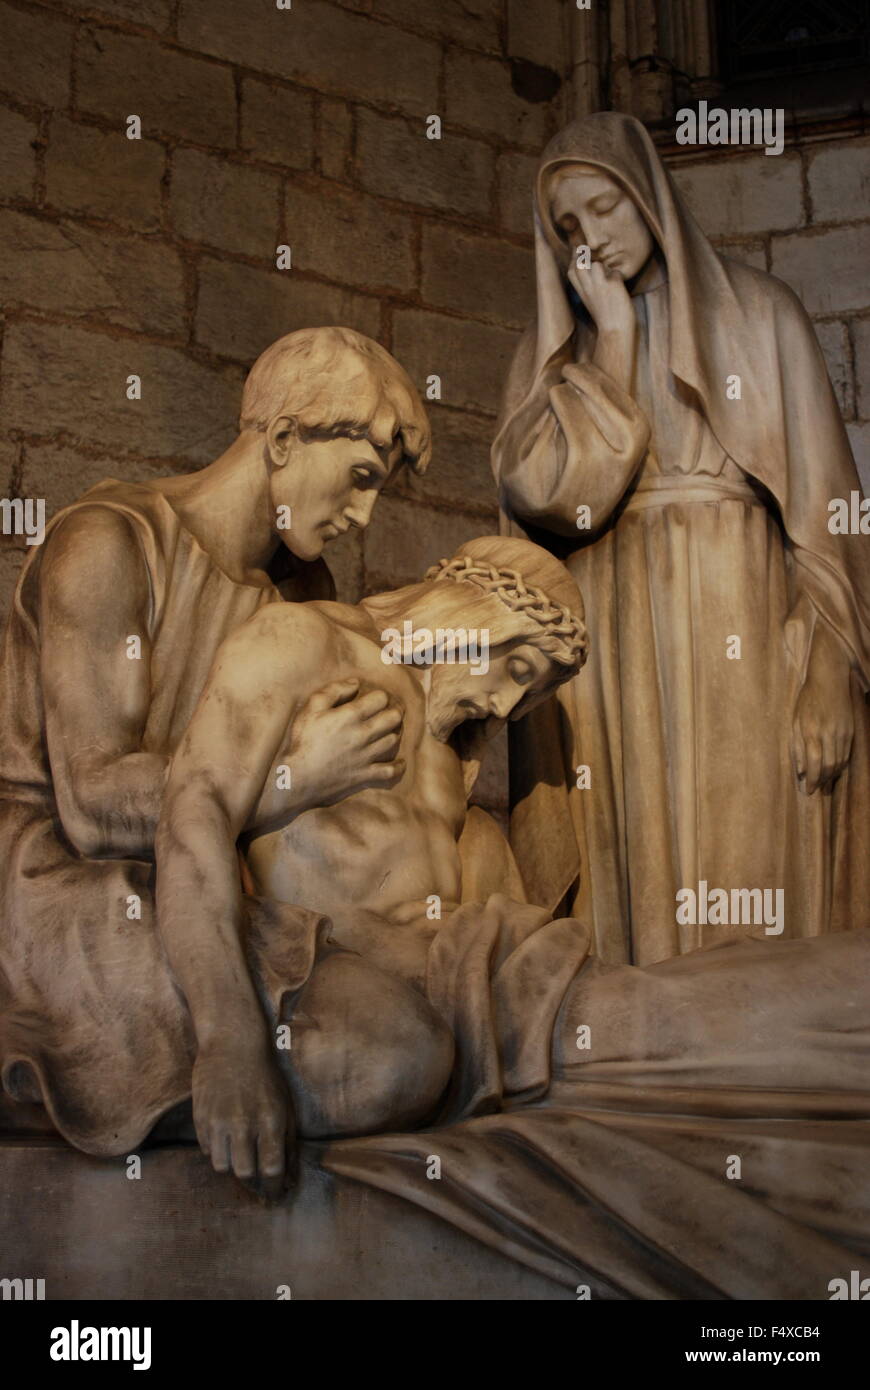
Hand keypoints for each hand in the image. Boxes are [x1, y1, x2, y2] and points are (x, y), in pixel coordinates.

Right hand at [192, 1041, 294, 1199]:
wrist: (233, 1044)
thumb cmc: (265, 1077)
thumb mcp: (286, 1107)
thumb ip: (289, 1145)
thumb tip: (288, 1181)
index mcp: (270, 1120)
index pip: (271, 1169)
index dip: (273, 1188)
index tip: (274, 1194)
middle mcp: (243, 1123)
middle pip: (244, 1173)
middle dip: (252, 1183)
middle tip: (257, 1182)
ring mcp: (218, 1120)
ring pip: (222, 1166)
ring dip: (233, 1167)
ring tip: (240, 1157)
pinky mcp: (200, 1117)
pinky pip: (206, 1150)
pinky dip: (217, 1151)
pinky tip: (226, 1138)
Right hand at [248, 678, 404, 829]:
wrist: (298, 777)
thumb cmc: (303, 740)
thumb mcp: (311, 707)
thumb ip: (334, 691)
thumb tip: (355, 683)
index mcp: (352, 716)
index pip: (381, 699)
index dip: (381, 695)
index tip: (376, 698)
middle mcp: (365, 734)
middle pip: (394, 717)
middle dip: (395, 709)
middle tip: (392, 709)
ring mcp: (367, 756)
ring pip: (394, 740)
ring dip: (396, 732)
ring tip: (391, 728)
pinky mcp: (366, 774)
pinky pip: (390, 771)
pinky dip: (398, 766)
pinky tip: (400, 761)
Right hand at [567, 255, 633, 334]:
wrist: (615, 330)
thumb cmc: (605, 316)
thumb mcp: (590, 301)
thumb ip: (588, 285)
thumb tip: (592, 268)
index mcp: (581, 292)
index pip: (572, 270)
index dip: (576, 259)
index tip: (582, 255)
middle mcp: (587, 288)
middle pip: (580, 263)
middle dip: (587, 257)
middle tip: (596, 261)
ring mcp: (599, 285)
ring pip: (597, 264)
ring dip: (605, 269)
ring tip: (609, 280)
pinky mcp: (613, 285)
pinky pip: (615, 272)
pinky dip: (618, 277)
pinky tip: (619, 289)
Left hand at [791, 670, 853, 794]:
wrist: (829, 679)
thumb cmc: (807, 699)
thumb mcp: (795, 720)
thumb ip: (796, 746)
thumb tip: (799, 770)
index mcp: (811, 730)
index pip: (814, 762)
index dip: (812, 780)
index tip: (808, 790)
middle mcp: (828, 733)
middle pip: (830, 766)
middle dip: (823, 781)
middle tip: (817, 790)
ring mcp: (842, 731)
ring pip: (840, 761)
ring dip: (832, 775)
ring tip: (824, 783)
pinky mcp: (851, 730)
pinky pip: (847, 753)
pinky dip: (841, 765)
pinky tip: (834, 770)